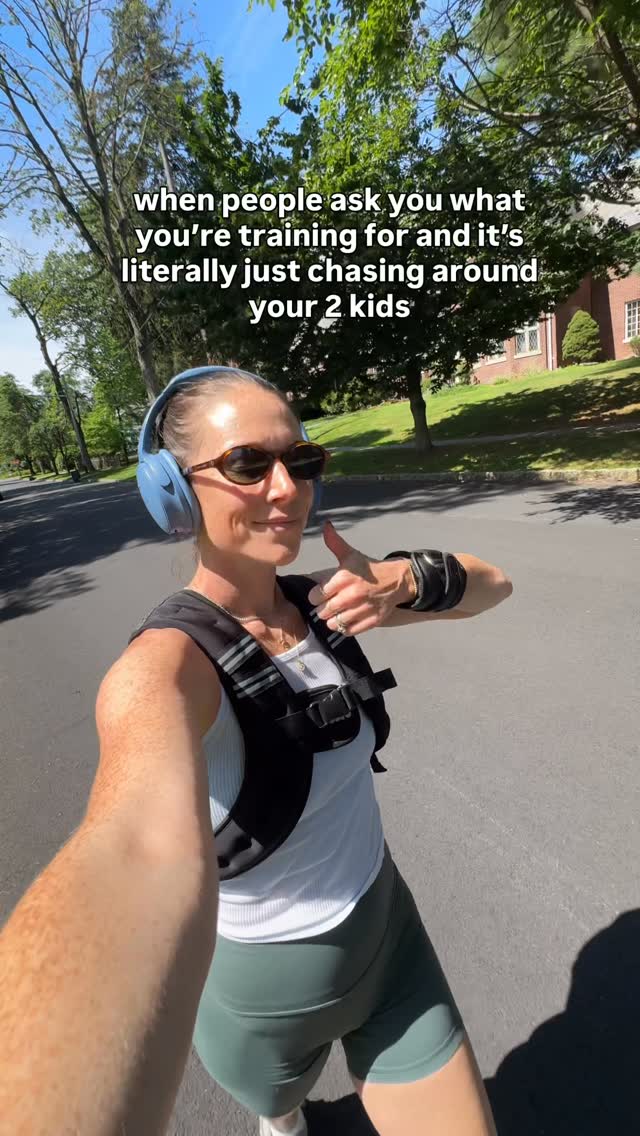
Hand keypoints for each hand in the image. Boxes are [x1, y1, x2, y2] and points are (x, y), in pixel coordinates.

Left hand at [307, 520, 415, 635]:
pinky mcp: (371, 621)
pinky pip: (348, 631)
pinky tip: (349, 618)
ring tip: (339, 611)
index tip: (322, 593)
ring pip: (333, 624)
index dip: (316, 595)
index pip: (315, 596)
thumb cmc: (369, 569)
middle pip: (322, 611)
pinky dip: (346, 627)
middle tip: (331, 603)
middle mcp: (352, 595)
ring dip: (333, 619)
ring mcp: (362, 610)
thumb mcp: (351, 554)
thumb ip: (335, 542)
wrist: (397, 581)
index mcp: (344, 578)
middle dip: (324, 608)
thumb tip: (326, 525)